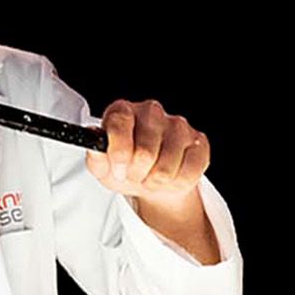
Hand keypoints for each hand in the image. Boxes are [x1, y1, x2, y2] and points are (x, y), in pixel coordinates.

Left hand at [84, 98, 209, 202]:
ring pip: (167, 167)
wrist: (151, 181)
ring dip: (155, 181)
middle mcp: (151, 111)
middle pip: (144, 152)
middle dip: (137, 174)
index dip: (119, 153)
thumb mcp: (102, 165)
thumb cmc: (125, 167)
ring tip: (150, 177)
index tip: (118, 170)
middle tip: (134, 175)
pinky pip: (189, 172)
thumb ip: (95, 155)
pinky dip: (176, 184)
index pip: (119, 123)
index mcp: (122, 110)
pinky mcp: (199, 142)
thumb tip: (95, 144)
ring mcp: (177, 124)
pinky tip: (170, 177)